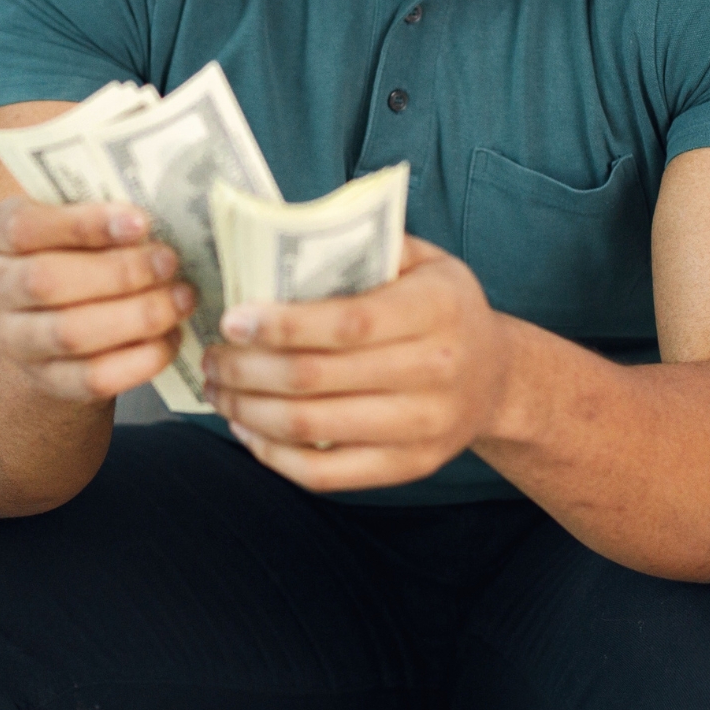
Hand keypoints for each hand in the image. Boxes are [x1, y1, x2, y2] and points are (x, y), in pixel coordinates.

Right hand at [0, 198, 195, 402]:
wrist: (55, 310)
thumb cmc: (80, 247)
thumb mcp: (80, 215)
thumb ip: (107, 207)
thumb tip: (170, 198)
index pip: (26, 228)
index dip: (84, 225)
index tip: (140, 221)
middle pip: (47, 283)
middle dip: (119, 272)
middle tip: (170, 262)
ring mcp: (16, 340)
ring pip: (71, 333)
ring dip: (136, 316)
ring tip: (180, 298)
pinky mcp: (47, 380)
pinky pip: (91, 378)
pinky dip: (139, 360)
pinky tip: (170, 338)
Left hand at [200, 237, 516, 490]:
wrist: (497, 378)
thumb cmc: (442, 308)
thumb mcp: (425, 260)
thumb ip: (368, 245)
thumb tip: (285, 235)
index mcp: (435, 309)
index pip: (347, 323)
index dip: (282, 325)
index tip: (233, 319)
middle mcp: (435, 371)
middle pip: (316, 379)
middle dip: (247, 368)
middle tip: (212, 355)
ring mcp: (423, 427)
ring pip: (312, 427)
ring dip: (249, 411)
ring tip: (220, 389)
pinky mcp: (408, 468)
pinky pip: (325, 473)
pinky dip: (274, 456)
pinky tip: (248, 430)